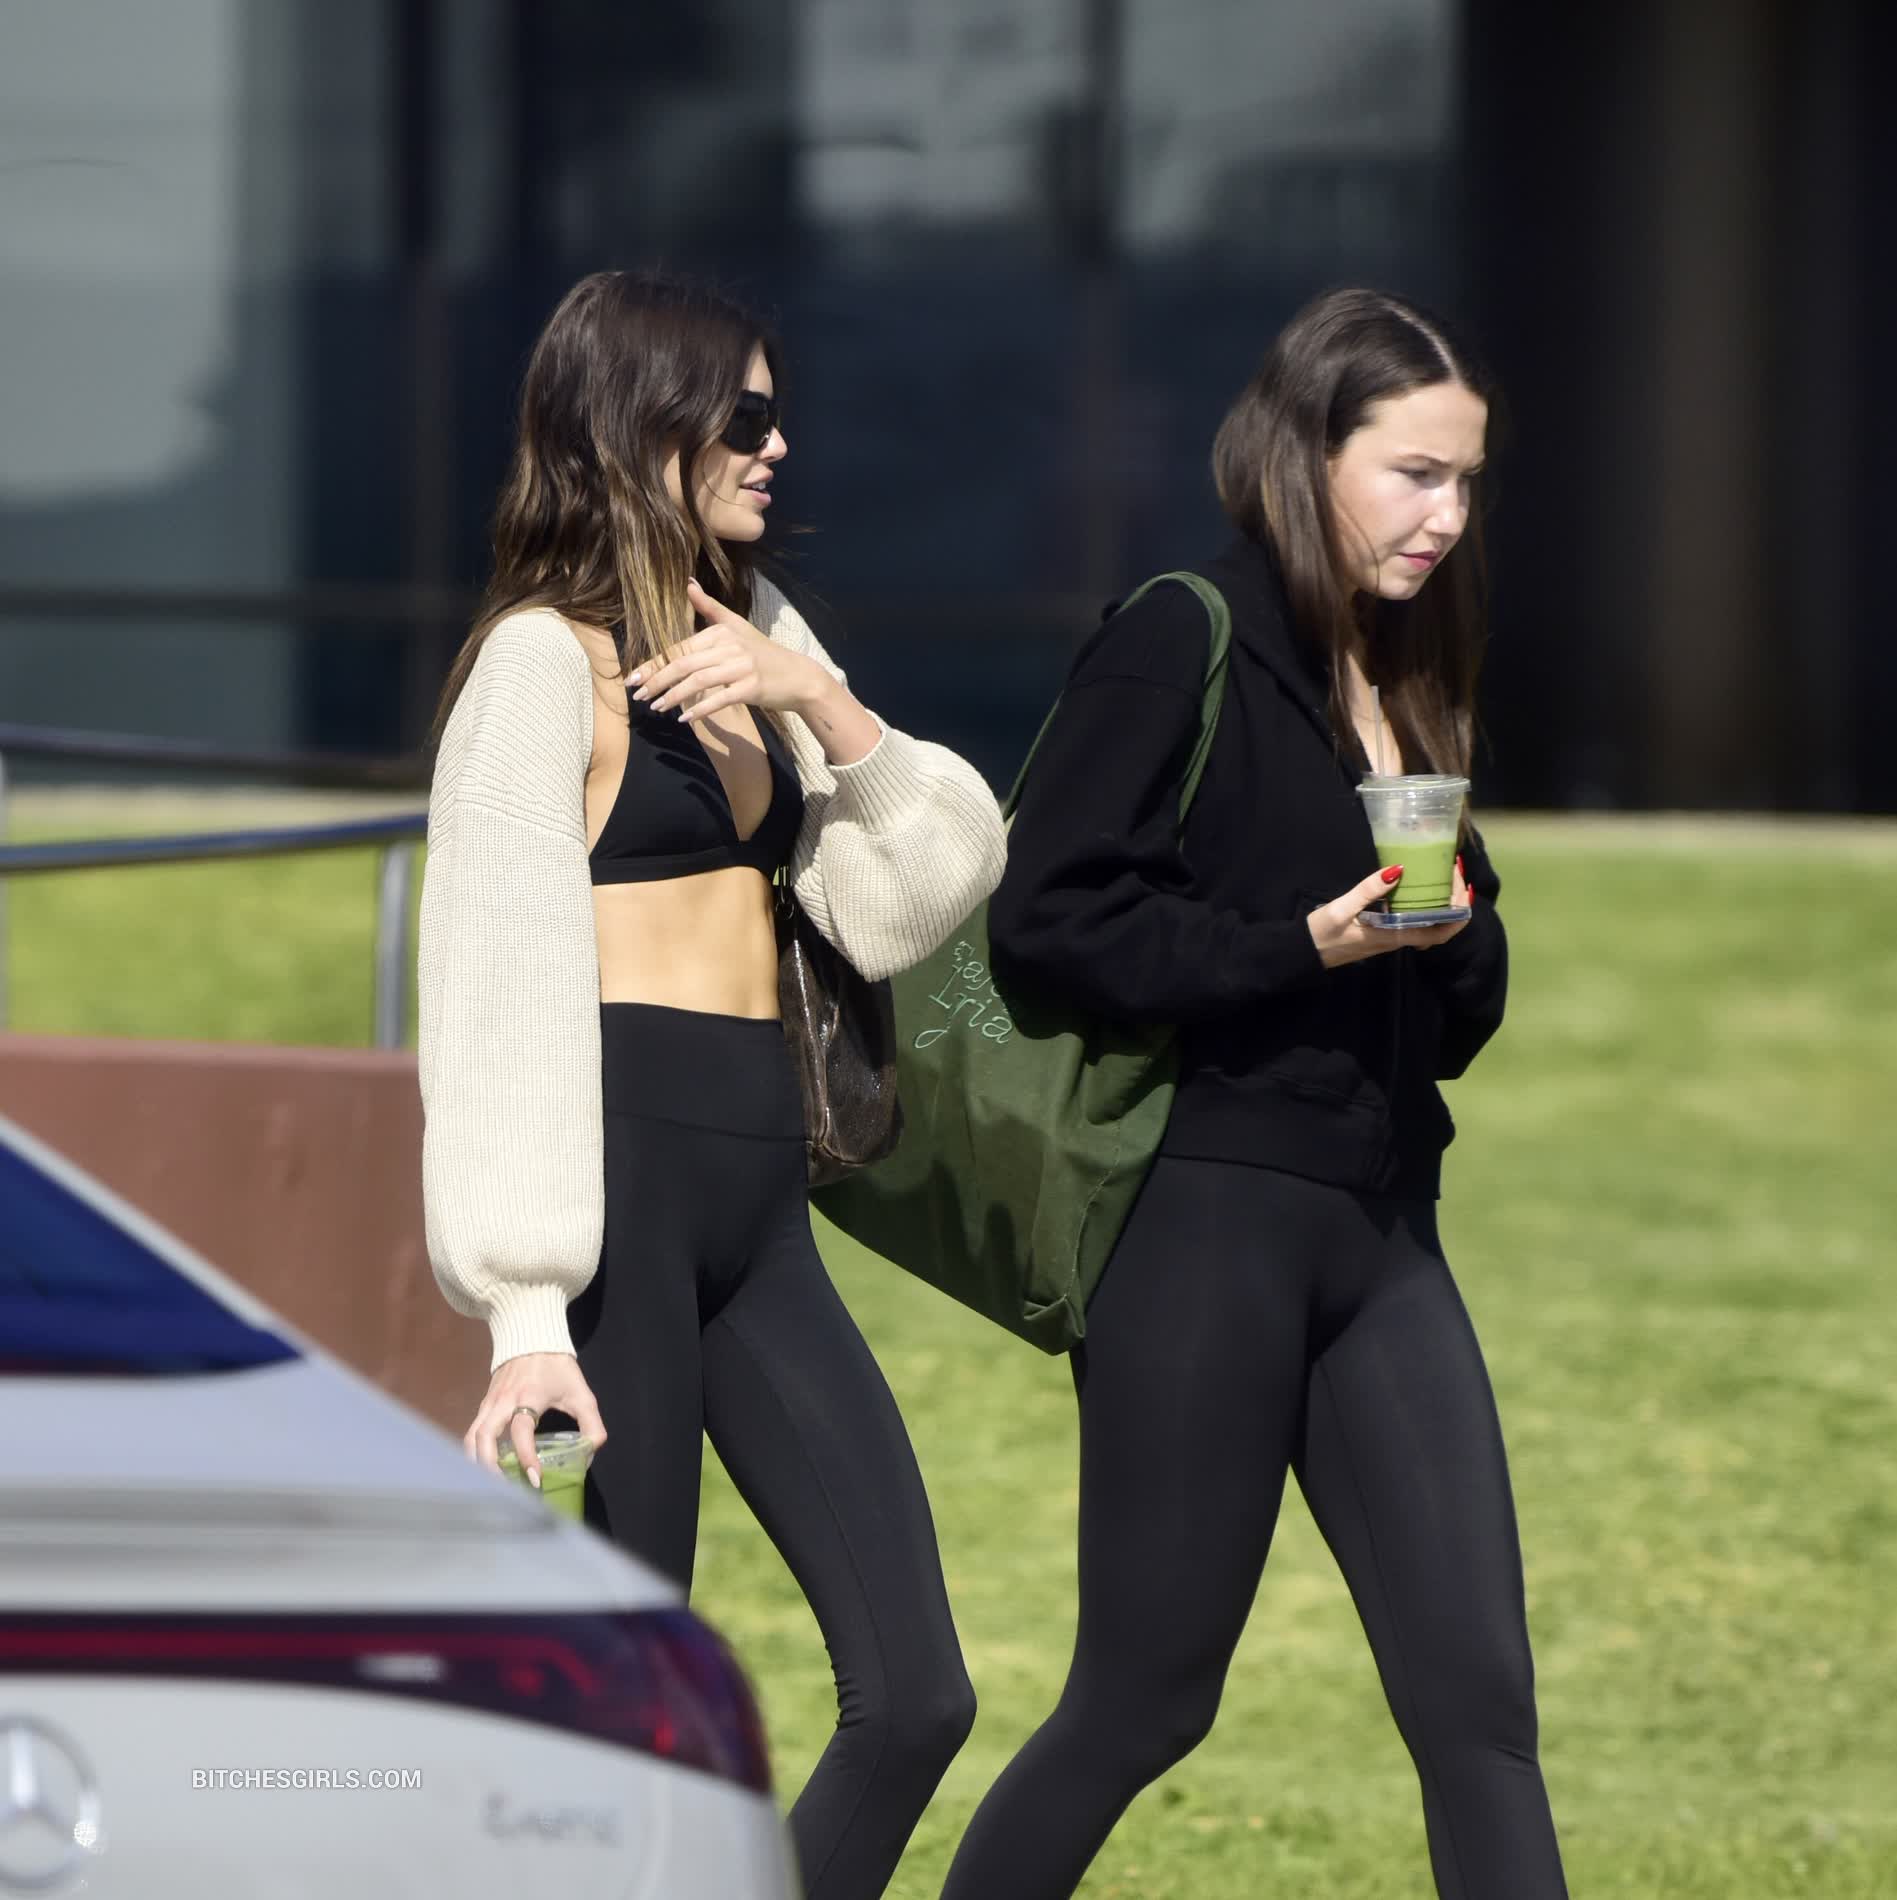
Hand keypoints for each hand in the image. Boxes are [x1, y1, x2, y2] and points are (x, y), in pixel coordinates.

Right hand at [463, 1351, 607, 1486]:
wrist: (532, 1338)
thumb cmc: (557, 1367)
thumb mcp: (581, 1393)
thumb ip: (591, 1423)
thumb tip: (591, 1452)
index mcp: (528, 1397)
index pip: (521, 1431)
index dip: (526, 1456)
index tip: (535, 1479)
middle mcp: (503, 1402)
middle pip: (484, 1437)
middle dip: (490, 1466)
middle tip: (506, 1488)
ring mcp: (489, 1403)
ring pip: (472, 1437)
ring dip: (477, 1462)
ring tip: (493, 1483)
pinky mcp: (483, 1405)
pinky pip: (473, 1432)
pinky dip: (475, 1452)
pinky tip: (486, 1466)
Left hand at [628, 579, 826, 724]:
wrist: (797, 675)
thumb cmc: (762, 652)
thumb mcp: (736, 625)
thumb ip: (709, 607)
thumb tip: (687, 582)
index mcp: (721, 632)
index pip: (680, 648)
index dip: (655, 663)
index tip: (634, 677)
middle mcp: (730, 646)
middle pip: (684, 664)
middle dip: (657, 680)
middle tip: (638, 694)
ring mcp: (741, 667)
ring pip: (698, 681)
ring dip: (673, 696)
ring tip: (656, 707)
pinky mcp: (751, 688)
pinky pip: (720, 699)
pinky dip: (701, 710)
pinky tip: (685, 718)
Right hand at [1306, 862, 1472, 969]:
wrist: (1305, 954)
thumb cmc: (1322, 934)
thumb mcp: (1341, 909)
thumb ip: (1368, 890)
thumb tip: (1399, 869)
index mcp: (1394, 935)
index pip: (1440, 931)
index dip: (1459, 911)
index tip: (1462, 884)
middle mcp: (1399, 938)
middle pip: (1440, 925)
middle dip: (1454, 900)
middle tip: (1453, 870)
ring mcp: (1392, 936)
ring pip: (1429, 923)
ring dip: (1441, 901)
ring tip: (1442, 874)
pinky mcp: (1384, 932)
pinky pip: (1414, 919)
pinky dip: (1424, 903)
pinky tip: (1417, 885)